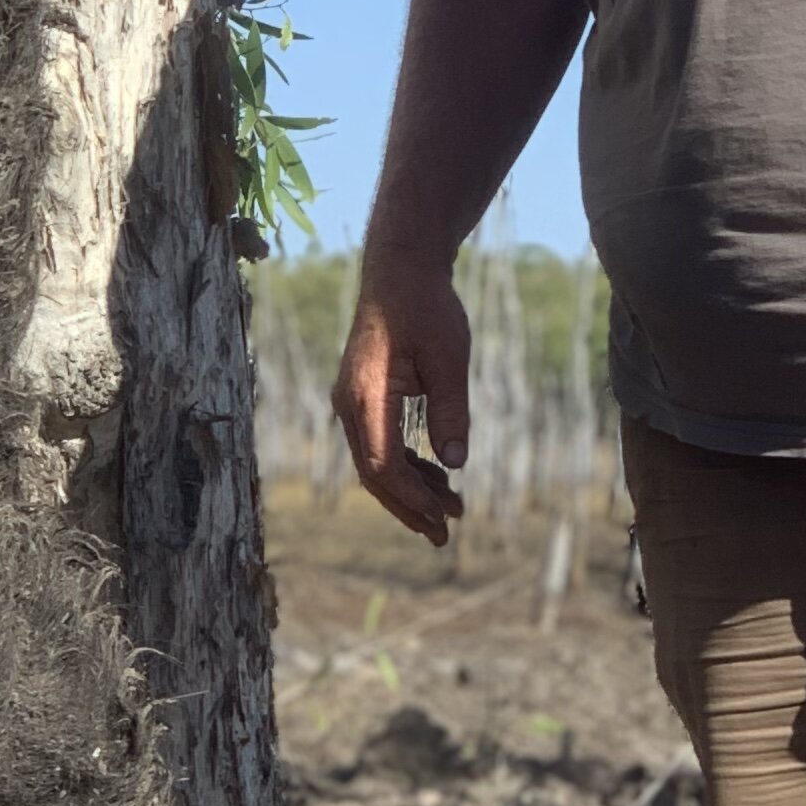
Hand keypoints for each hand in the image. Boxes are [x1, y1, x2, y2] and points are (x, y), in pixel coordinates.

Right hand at [332, 248, 470, 543]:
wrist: (400, 269)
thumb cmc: (426, 307)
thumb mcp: (449, 357)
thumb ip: (450, 410)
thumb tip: (455, 462)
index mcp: (365, 396)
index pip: (382, 465)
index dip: (412, 497)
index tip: (445, 515)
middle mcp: (349, 404)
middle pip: (373, 474)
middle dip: (409, 506)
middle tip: (445, 535)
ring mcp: (352, 402)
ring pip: (374, 462)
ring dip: (410, 489)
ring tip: (451, 509)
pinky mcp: (362, 397)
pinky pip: (378, 443)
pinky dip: (405, 465)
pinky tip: (436, 475)